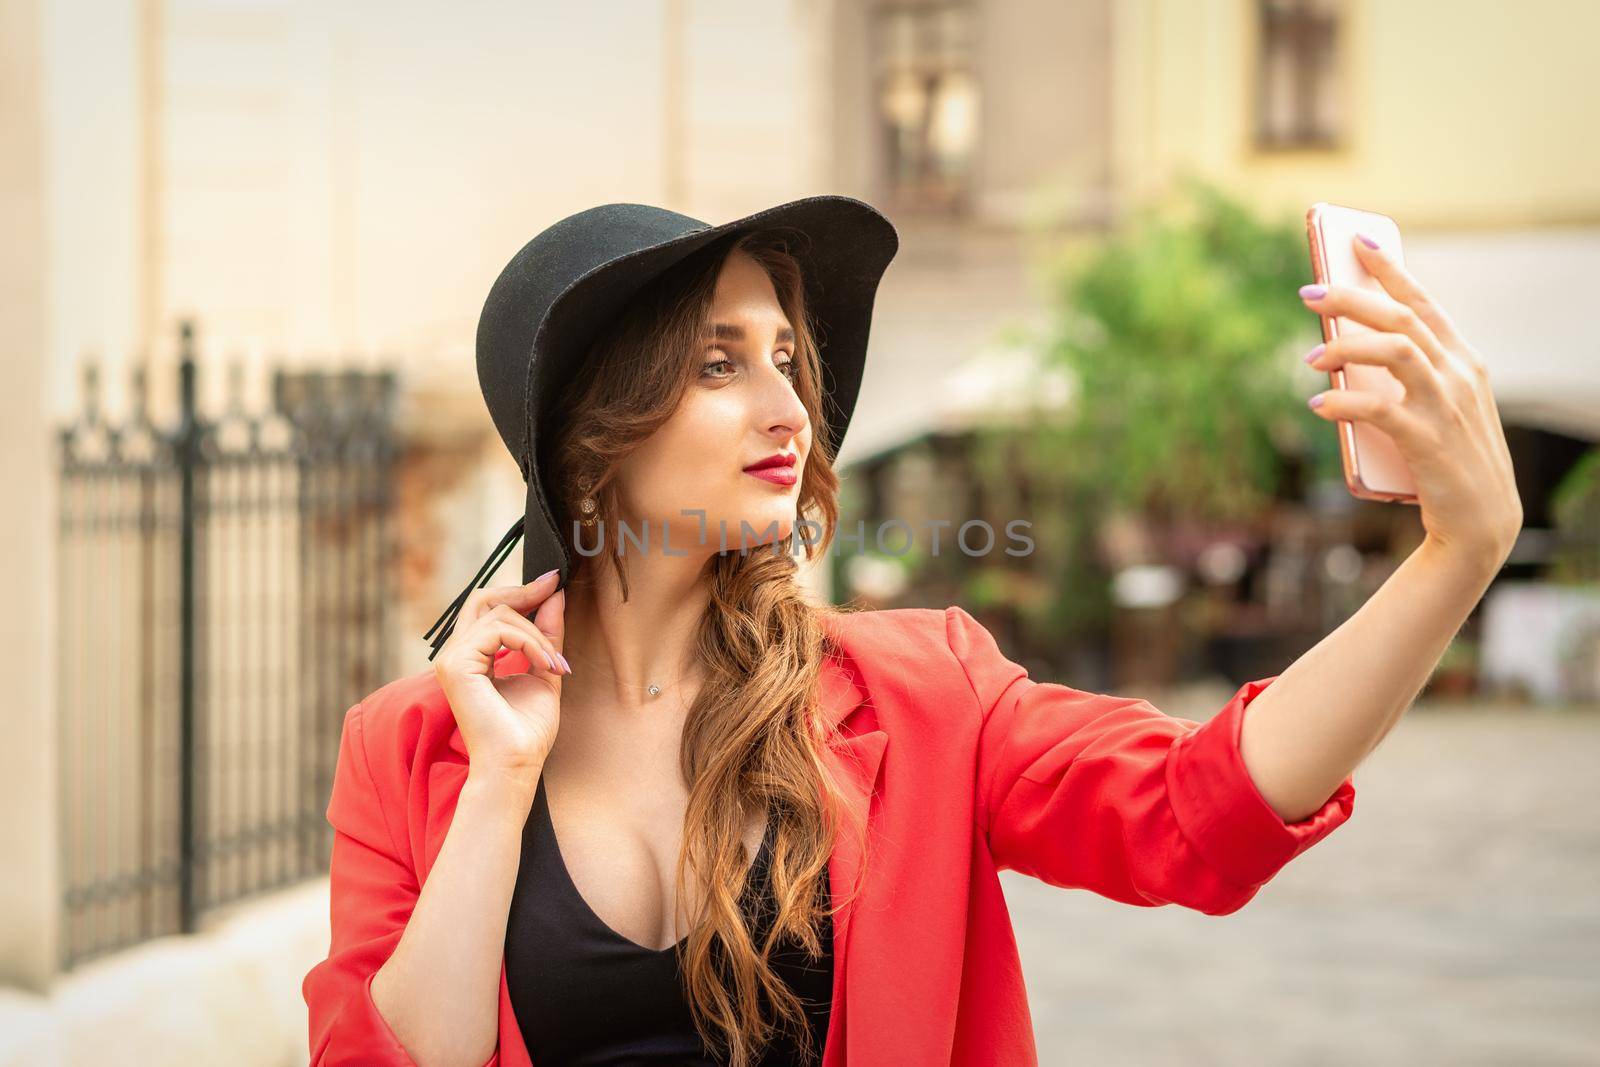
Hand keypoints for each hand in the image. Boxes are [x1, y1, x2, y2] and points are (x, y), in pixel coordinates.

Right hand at [431, 568, 571, 788]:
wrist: (517, 763)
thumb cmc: (527, 730)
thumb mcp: (544, 669)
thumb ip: (546, 633)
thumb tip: (554, 595)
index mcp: (471, 657)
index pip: (488, 609)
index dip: (520, 591)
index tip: (552, 582)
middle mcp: (455, 654)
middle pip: (484, 599)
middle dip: (523, 592)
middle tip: (554, 588)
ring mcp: (451, 658)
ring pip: (499, 615)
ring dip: (538, 635)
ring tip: (556, 663)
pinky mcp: (456, 665)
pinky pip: (499, 631)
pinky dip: (530, 643)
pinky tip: (546, 665)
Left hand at [1299, 233, 1523, 572]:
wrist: (1479, 523)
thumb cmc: (1446, 461)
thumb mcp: (1434, 409)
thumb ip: (1403, 379)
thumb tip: (1341, 352)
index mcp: (1464, 361)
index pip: (1425, 303)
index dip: (1391, 270)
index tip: (1358, 242)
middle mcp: (1460, 375)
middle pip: (1403, 318)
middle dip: (1353, 299)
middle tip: (1308, 293)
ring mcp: (1447, 406)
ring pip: (1396, 350)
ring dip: (1346, 347)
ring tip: (1309, 358)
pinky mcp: (1429, 441)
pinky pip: (1380, 409)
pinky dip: (1345, 402)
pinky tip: (1319, 404)